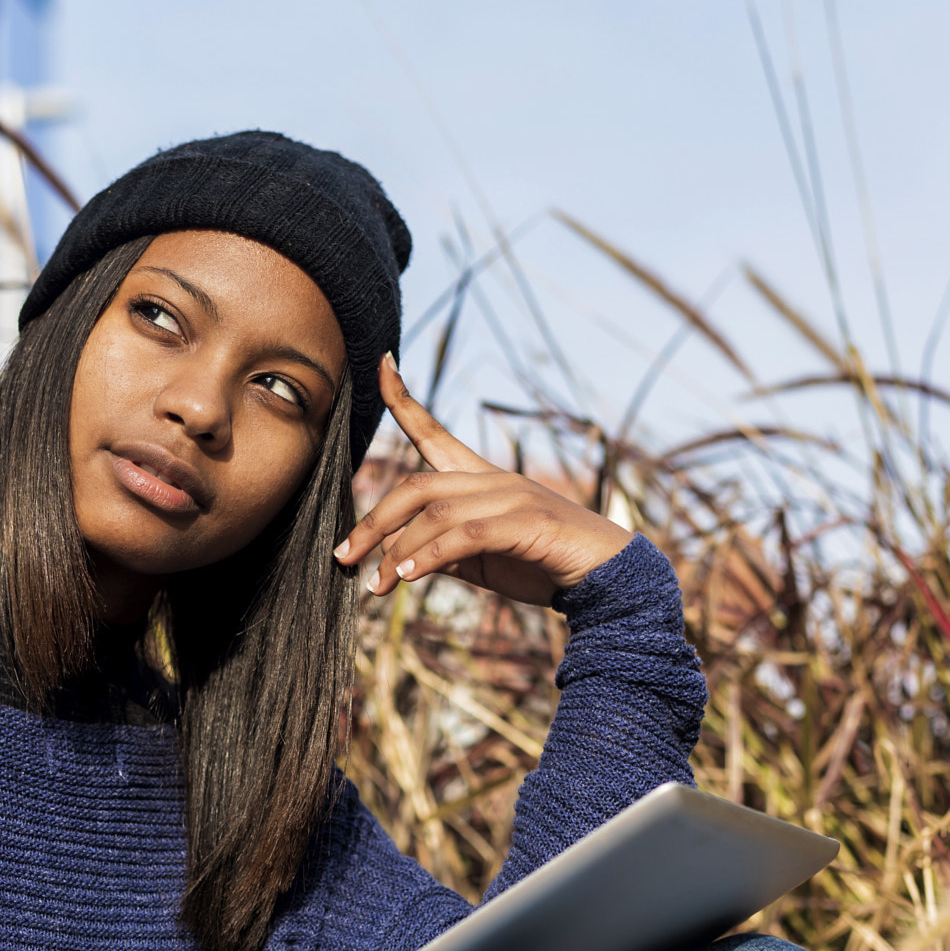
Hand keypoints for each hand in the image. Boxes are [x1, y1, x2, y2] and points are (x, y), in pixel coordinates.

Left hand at [334, 355, 635, 605]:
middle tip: (343, 556)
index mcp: (480, 479)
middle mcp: (492, 479)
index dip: (404, 400)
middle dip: (373, 521)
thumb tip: (396, 557)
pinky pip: (464, 536)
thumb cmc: (542, 564)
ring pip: (435, 514)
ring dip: (397, 551)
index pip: (433, 432)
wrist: (607, 578)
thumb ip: (443, 551)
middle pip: (416, 486)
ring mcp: (511, 498)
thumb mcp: (482, 559)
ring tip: (375, 584)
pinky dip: (429, 556)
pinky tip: (408, 578)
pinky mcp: (526, 522)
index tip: (382, 365)